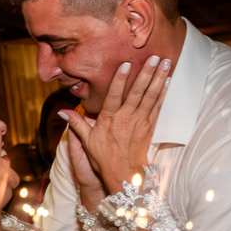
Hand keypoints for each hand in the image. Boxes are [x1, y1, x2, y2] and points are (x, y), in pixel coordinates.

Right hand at [62, 55, 171, 194]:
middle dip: (147, 73)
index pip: (114, 95)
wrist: (123, 174)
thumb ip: (76, 124)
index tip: (126, 64)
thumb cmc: (103, 158)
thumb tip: (62, 112)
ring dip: (159, 78)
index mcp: (108, 119)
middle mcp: (125, 118)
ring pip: (150, 96)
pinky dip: (163, 93)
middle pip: (137, 92)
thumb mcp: (86, 141)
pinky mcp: (149, 127)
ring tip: (166, 63)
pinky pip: (157, 107)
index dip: (120, 79)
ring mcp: (139, 122)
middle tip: (155, 56)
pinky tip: (167, 81)